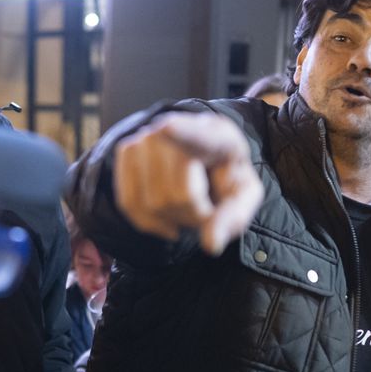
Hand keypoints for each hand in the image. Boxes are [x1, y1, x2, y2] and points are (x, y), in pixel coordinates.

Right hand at [113, 111, 263, 254]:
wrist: (205, 159)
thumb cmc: (226, 178)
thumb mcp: (243, 197)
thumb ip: (232, 218)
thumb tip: (211, 244)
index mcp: (219, 137)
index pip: (199, 137)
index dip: (181, 132)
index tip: (167, 127)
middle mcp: (178, 127)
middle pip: (176, 194)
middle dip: (192, 216)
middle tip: (205, 210)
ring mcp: (148, 137)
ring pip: (151, 202)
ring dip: (171, 219)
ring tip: (187, 208)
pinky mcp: (127, 150)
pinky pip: (128, 202)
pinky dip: (147, 221)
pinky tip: (165, 219)